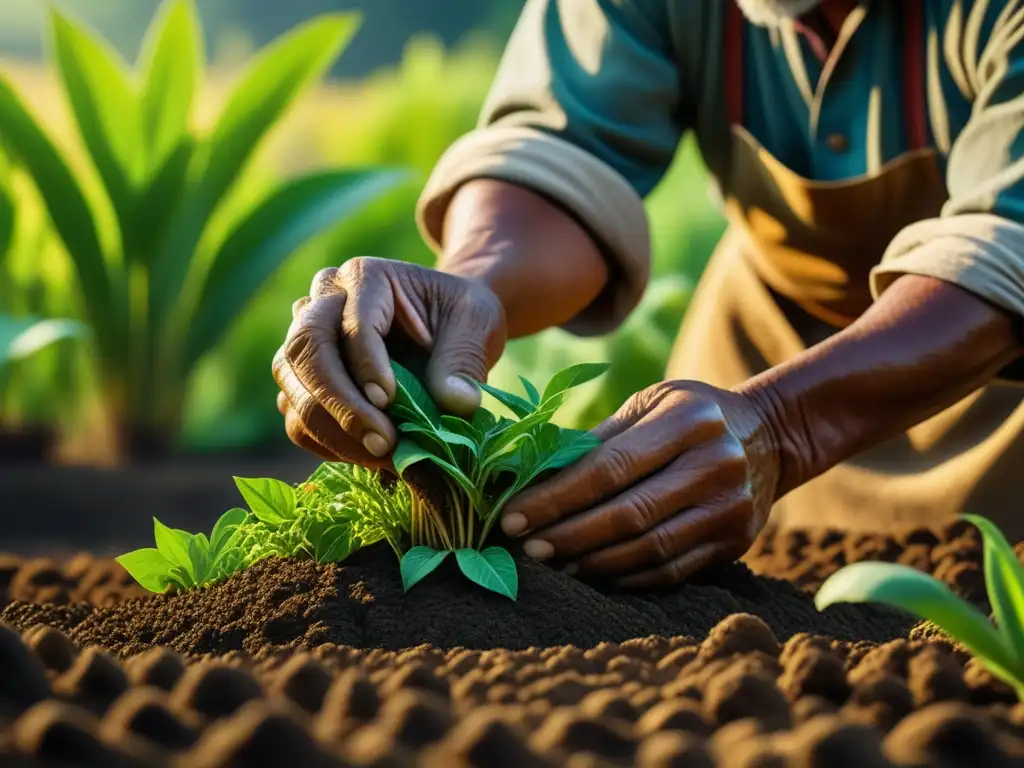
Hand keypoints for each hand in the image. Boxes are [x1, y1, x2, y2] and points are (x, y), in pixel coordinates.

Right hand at [273, 258, 506, 466]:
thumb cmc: (460, 318)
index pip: (350, 321)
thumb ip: (465, 359)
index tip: (389, 402)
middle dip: (340, 403)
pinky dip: (327, 444)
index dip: (366, 365)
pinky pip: (296, 418)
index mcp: (364, 277)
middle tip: (383, 443)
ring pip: (292, 388)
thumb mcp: (477, 323)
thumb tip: (457, 403)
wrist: (445, 330)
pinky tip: (368, 457)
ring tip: (382, 457)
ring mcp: (305, 344)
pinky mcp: (304, 385)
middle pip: (306, 350)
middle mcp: (322, 303)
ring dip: (332, 430)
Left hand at [498, 380, 780, 586]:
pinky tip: (591, 574)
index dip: (556, 497)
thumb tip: (531, 477)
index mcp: (688, 420)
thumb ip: (600, 438)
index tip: (512, 516)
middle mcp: (715, 464)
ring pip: (648, 548)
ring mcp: (730, 508)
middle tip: (525, 549)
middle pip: (627, 513)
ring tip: (552, 565)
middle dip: (567, 535)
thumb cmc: (689, 415)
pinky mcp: (735, 542)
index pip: (609, 468)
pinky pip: (670, 571)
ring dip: (592, 563)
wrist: (768, 435)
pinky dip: (625, 577)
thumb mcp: (651, 404)